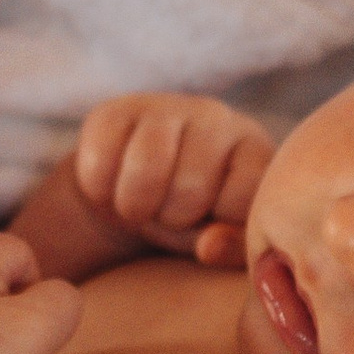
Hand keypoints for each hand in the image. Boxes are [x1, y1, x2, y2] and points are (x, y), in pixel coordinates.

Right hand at [71, 94, 271, 267]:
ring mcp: (164, 106)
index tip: (210, 220)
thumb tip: (209, 247)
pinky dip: (99, 190)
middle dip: (174, 217)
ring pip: (145, 170)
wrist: (139, 191)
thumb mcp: (223, 237)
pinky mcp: (114, 110)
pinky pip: (99, 162)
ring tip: (143, 204)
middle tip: (170, 212)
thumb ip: (232, 247)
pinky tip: (112, 185)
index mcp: (253, 148)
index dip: (219, 224)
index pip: (243, 197)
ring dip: (136, 207)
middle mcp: (215, 117)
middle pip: (191, 186)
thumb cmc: (196, 217)